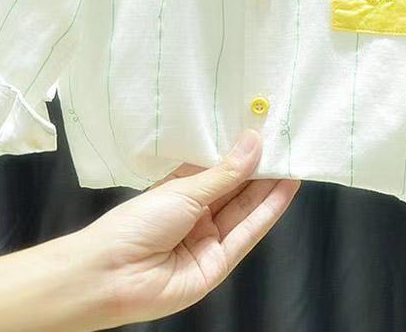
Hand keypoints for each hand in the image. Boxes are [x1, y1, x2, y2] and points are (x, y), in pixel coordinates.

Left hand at [85, 128, 300, 327]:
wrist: (111, 275)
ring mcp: (208, 240)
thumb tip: (253, 142)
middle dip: (262, 169)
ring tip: (294, 161)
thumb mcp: (183, 190)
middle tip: (288, 144)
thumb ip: (225, 172)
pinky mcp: (218, 265)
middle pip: (236, 190)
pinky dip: (268, 212)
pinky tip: (285, 190)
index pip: (220, 168)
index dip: (243, 152)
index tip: (267, 131)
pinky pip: (247, 234)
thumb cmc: (136, 223)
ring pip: (245, 210)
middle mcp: (197, 215)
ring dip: (270, 188)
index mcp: (182, 192)